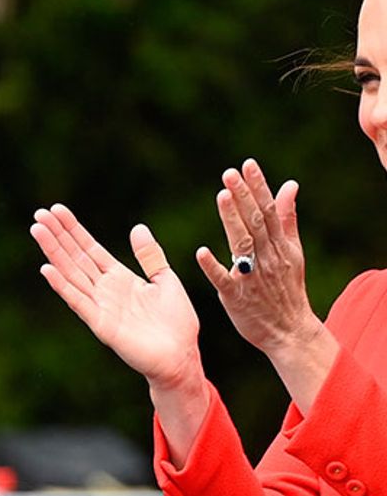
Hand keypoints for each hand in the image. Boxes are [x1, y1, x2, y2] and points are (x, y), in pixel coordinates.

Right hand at [31, 204, 203, 392]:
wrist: (180, 357)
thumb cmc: (176, 324)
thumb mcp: (166, 280)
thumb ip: (150, 256)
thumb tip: (137, 228)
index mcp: (119, 278)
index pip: (90, 249)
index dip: (73, 230)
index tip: (57, 211)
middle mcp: (104, 290)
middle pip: (75, 257)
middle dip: (57, 236)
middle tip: (39, 213)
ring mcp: (100, 306)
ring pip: (71, 273)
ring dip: (53, 252)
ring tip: (37, 231)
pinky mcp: (100, 324)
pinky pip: (77, 301)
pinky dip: (61, 285)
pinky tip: (47, 269)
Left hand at [197, 159, 337, 412]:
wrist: (288, 330)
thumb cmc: (286, 290)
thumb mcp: (293, 253)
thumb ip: (287, 220)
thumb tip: (289, 185)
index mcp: (280, 246)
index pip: (269, 210)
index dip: (258, 187)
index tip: (247, 164)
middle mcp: (267, 258)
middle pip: (255, 222)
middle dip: (243, 196)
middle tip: (229, 172)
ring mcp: (252, 277)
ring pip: (242, 244)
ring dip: (231, 220)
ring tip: (221, 196)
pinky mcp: (236, 297)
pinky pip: (224, 280)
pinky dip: (213, 266)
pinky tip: (201, 252)